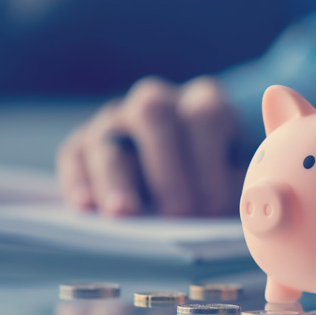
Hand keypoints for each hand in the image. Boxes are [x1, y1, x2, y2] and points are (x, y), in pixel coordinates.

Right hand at [57, 76, 244, 216]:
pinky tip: (84, 206)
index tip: (215, 203)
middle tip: (177, 213)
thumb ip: (238, 186)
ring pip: (109, 135)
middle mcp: (156, 101)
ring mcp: (115, 119)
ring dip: (117, 177)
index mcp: (204, 101)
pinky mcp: (82, 144)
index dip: (210, 159)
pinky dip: (77, 180)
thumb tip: (242, 210)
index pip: (205, 113)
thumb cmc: (219, 180)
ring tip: (125, 214)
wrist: (184, 180)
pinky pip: (73, 155)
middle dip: (166, 165)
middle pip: (152, 111)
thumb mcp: (238, 178)